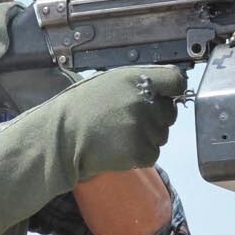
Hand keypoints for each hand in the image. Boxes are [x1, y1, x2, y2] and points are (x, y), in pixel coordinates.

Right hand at [0, 65, 183, 234]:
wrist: (59, 138)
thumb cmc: (78, 109)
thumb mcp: (106, 83)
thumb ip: (135, 84)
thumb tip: (161, 88)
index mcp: (135, 78)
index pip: (175, 80)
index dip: (172, 91)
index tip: (164, 98)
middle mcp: (143, 99)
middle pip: (169, 112)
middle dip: (156, 119)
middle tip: (128, 123)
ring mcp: (143, 126)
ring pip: (161, 136)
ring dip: (146, 139)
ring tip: (118, 136)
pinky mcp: (140, 150)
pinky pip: (152, 154)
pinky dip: (139, 156)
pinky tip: (118, 150)